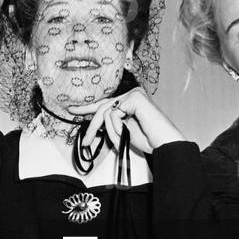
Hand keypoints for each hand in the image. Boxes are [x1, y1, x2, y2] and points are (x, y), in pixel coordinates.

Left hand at [68, 88, 183, 153]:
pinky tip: (127, 132)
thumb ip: (111, 124)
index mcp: (130, 101)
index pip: (106, 103)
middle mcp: (132, 94)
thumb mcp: (124, 132)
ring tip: (119, 139)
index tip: (73, 110)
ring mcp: (134, 94)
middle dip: (92, 125)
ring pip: (106, 112)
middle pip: (103, 107)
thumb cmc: (149, 140)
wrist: (165, 145)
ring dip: (110, 131)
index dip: (88, 108)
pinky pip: (113, 114)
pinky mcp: (135, 97)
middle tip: (86, 140)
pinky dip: (117, 127)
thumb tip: (96, 123)